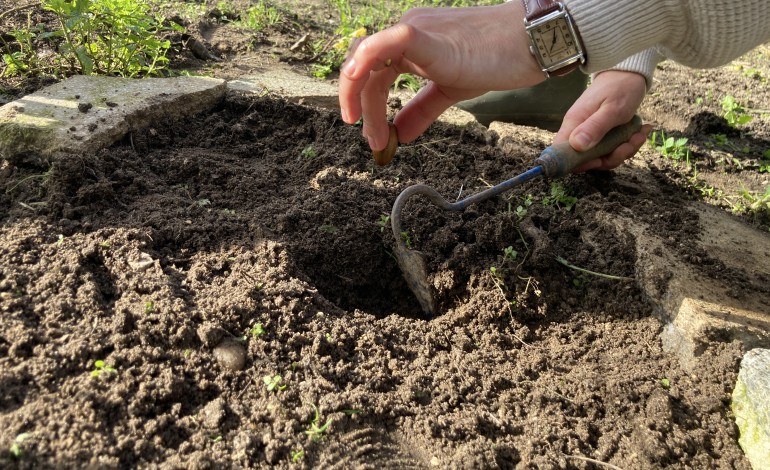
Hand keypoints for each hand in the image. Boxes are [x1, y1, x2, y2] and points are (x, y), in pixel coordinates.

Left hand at [338, 2, 544, 151]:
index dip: (364, 102)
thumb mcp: (450, 90)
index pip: (372, 70)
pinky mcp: (428, 37)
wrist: (531, 41)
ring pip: (369, 59)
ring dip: (360, 97)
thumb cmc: (496, 59)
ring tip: (372, 134)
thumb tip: (400, 135)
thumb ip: (422, 110)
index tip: (372, 135)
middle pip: (364, 67)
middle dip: (358, 104)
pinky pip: (389, 42)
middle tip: (371, 141)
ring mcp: (416, 30)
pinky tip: (355, 80)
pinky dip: (366, 60)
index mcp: (410, 43)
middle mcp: (407, 30)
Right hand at [554, 70, 651, 171]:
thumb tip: (576, 146)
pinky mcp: (602, 134)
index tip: (599, 160)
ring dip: (623, 151)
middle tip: (628, 144)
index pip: (561, 153)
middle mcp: (578, 131)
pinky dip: (627, 145)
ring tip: (638, 134)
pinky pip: (611, 149)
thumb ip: (595, 127)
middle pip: (585, 160)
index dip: (578, 163)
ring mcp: (590, 134)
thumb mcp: (612, 109)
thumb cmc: (620, 88)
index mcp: (574, 124)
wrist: (629, 73)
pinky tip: (639, 132)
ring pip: (602, 156)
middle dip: (610, 158)